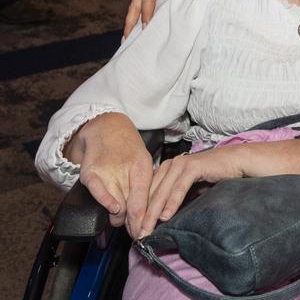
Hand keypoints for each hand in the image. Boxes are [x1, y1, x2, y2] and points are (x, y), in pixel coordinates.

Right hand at [67, 113, 153, 238]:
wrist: (107, 128)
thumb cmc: (128, 150)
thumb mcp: (144, 165)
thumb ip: (145, 188)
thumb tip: (147, 215)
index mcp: (143, 169)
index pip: (144, 200)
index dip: (144, 220)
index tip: (145, 233)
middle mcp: (126, 170)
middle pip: (131, 207)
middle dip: (132, 222)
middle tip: (135, 229)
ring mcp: (108, 171)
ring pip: (115, 205)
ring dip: (118, 218)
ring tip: (121, 219)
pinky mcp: (90, 173)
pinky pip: (98, 192)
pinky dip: (106, 203)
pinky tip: (114, 209)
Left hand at [140, 146, 244, 237]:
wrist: (236, 162)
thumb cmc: (214, 177)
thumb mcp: (189, 191)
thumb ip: (173, 201)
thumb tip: (157, 222)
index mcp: (165, 169)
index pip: (145, 194)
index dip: (138, 214)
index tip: (134, 233)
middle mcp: (169, 165)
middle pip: (150, 194)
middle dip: (142, 217)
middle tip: (137, 236)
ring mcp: (180, 164)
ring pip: (161, 192)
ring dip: (152, 214)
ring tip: (147, 231)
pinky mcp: (193, 166)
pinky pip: (179, 187)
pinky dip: (171, 203)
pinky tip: (166, 217)